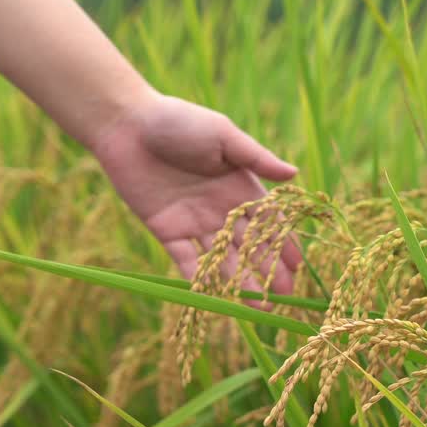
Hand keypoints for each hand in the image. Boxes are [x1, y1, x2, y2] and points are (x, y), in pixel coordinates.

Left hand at [90, 91, 302, 297]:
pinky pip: (184, 258)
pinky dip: (198, 278)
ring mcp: (193, 221)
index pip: (267, 221)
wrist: (128, 125)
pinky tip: (215, 297)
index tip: (298, 266)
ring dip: (238, 280)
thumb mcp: (223, 135)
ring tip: (258, 304)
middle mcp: (220, 209)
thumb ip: (256, 158)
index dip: (282, 243)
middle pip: (248, 245)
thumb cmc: (179, 121)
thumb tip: (295, 174)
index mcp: (239, 186)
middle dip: (267, 270)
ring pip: (220, 257)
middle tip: (284, 295)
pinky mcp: (166, 230)